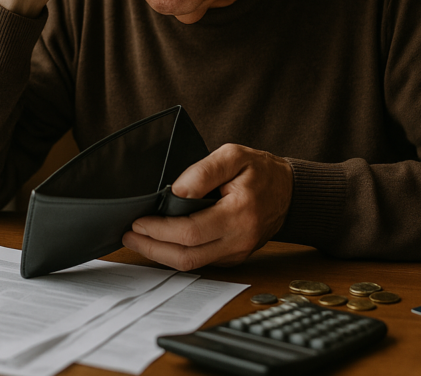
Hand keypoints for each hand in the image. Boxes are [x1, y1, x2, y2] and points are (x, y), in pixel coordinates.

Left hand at [122, 144, 293, 270]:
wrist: (290, 192)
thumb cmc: (261, 171)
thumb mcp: (233, 155)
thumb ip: (203, 171)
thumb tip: (175, 192)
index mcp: (239, 213)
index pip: (191, 231)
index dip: (160, 229)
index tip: (139, 220)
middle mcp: (239, 239)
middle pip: (187, 256)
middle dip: (152, 247)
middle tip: (130, 234)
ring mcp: (237, 252)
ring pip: (192, 265)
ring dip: (161, 255)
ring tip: (138, 240)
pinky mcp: (234, 257)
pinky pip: (201, 262)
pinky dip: (177, 254)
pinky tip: (162, 242)